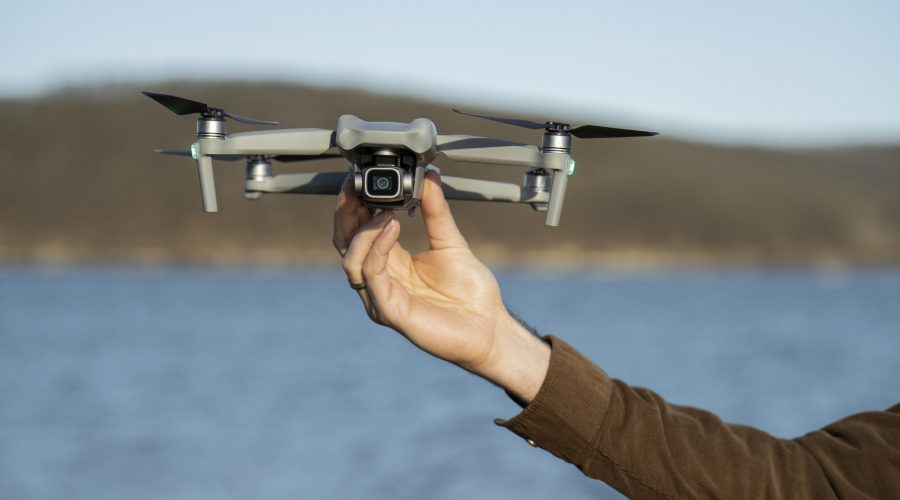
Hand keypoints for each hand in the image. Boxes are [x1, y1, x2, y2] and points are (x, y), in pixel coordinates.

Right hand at [333, 170, 549, 401]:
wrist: (490, 328)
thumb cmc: (471, 294)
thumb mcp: (450, 242)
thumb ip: (435, 211)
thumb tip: (429, 176)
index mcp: (389, 263)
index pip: (357, 232)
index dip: (353, 206)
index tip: (358, 180)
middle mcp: (379, 281)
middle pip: (345, 244)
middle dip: (347, 214)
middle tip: (356, 187)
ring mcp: (380, 298)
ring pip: (352, 260)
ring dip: (364, 230)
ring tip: (384, 209)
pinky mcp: (390, 312)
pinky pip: (372, 276)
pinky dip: (377, 249)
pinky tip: (391, 227)